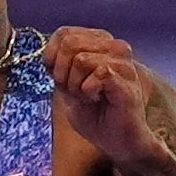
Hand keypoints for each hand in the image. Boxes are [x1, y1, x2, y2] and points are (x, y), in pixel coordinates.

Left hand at [43, 27, 168, 167]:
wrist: (118, 142)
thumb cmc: (96, 115)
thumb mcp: (67, 85)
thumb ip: (58, 65)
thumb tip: (48, 55)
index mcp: (100, 44)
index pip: (65, 33)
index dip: (53, 58)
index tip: (62, 80)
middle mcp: (115, 49)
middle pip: (70, 42)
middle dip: (62, 73)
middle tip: (75, 92)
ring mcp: (123, 64)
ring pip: (81, 59)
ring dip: (76, 85)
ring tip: (89, 98)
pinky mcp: (127, 82)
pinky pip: (98, 73)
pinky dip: (88, 91)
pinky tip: (97, 100)